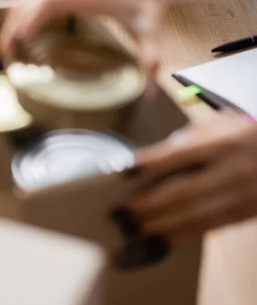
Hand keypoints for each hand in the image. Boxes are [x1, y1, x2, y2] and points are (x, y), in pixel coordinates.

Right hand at [0, 0, 165, 74]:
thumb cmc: (145, 4)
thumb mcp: (148, 33)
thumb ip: (149, 61)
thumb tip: (150, 94)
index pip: (44, 3)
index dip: (26, 22)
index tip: (17, 46)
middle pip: (26, 2)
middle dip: (11, 28)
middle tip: (6, 57)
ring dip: (13, 22)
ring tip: (9, 50)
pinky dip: (21, 14)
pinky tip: (20, 35)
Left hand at [125, 113, 256, 241]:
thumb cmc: (242, 134)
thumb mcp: (219, 123)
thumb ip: (189, 138)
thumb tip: (155, 160)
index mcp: (221, 141)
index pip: (179, 153)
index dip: (149, 163)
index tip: (123, 170)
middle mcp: (231, 170)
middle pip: (182, 191)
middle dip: (146, 205)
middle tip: (118, 212)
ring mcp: (239, 195)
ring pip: (192, 216)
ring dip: (158, 225)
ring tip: (131, 228)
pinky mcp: (242, 214)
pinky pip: (206, 227)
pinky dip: (179, 234)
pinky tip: (159, 238)